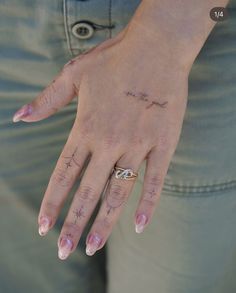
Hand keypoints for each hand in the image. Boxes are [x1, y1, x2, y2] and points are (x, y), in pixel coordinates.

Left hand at [12, 26, 188, 259]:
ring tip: (94, 247)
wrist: (156, 46)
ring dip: (105, 222)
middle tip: (64, 251)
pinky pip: (155, 179)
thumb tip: (17, 117)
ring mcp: (138, 144)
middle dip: (74, 224)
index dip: (51, 202)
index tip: (43, 226)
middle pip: (87, 191)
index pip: (63, 174)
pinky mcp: (164, 143)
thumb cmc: (114, 58)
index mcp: (86, 128)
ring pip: (118, 192)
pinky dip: (149, 204)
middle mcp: (109, 142)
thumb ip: (46, 101)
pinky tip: (141, 226)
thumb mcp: (73, 74)